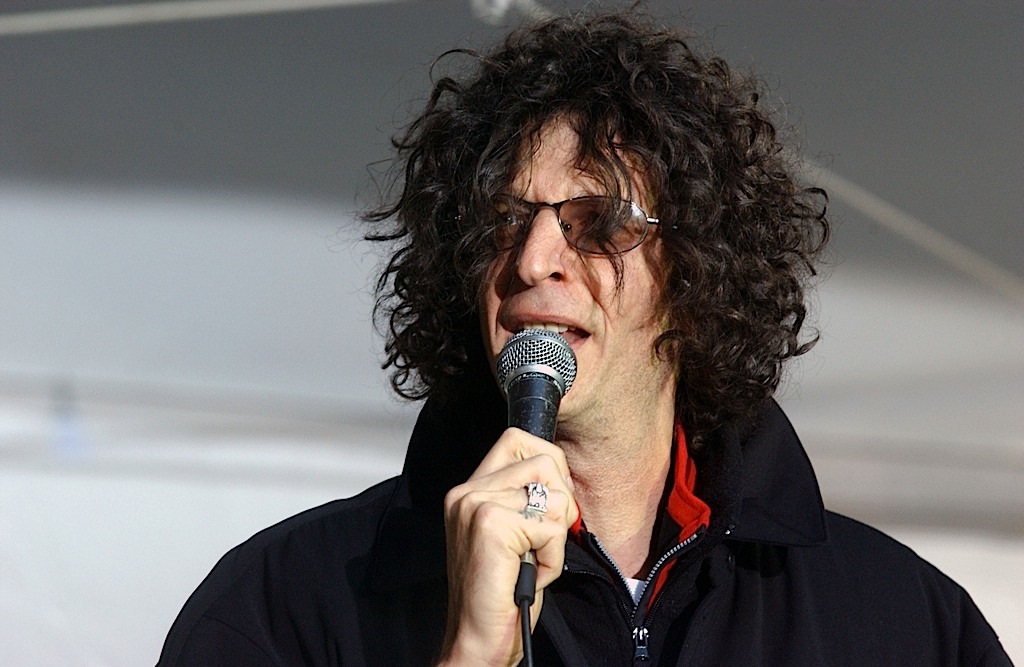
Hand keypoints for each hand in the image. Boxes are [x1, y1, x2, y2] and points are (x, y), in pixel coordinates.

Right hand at [438, 427, 578, 665]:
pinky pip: (551, 528)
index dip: (550, 466)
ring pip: (554, 494)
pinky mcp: (491, 524)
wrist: (476, 642)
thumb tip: (563, 479)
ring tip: (533, 559)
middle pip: (545, 459)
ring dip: (556, 535)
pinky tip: (531, 575)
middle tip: (544, 539)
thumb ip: (524, 500)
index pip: (518, 439)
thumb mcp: (513, 537)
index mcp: (469, 489)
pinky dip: (553, 558)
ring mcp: (476, 504)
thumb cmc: (500, 595)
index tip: (549, 506)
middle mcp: (467, 491)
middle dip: (561, 502)